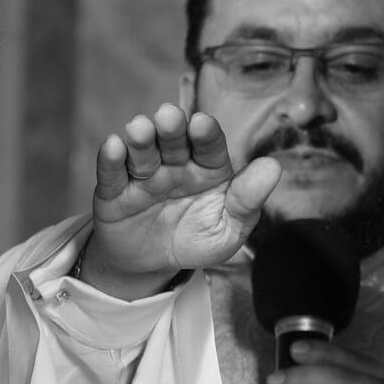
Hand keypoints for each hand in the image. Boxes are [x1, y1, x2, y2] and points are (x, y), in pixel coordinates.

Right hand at [79, 104, 282, 295]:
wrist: (153, 266)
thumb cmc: (196, 240)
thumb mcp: (229, 230)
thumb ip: (248, 200)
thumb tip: (273, 167)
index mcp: (207, 167)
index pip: (209, 145)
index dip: (205, 133)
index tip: (202, 124)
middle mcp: (175, 164)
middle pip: (173, 141)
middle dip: (171, 128)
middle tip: (169, 116)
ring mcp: (143, 175)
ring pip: (142, 152)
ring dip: (140, 139)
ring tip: (139, 128)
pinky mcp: (114, 192)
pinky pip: (111, 174)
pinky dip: (110, 159)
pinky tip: (113, 146)